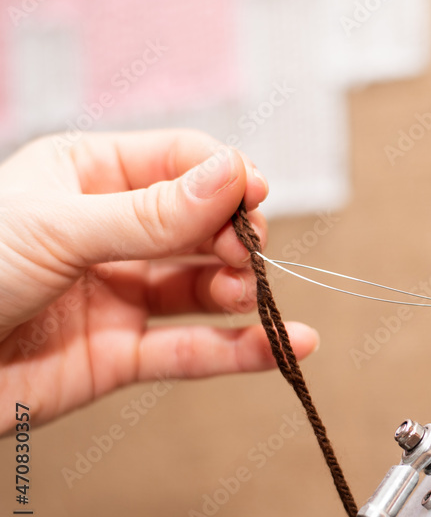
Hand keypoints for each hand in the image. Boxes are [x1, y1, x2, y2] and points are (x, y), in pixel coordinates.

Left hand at [0, 130, 317, 429]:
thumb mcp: (58, 228)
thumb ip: (153, 212)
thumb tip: (233, 173)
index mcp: (88, 176)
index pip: (181, 162)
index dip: (224, 177)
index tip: (253, 198)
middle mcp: (110, 231)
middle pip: (200, 224)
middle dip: (234, 237)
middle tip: (247, 254)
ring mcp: (116, 293)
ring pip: (201, 287)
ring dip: (242, 291)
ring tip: (256, 297)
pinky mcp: (118, 354)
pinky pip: (190, 348)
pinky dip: (240, 350)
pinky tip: (286, 347)